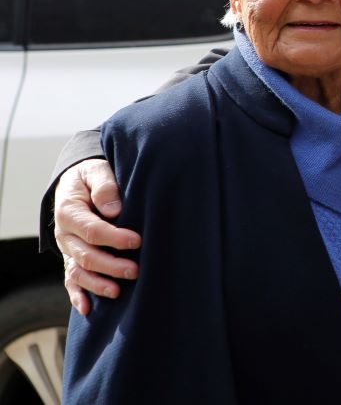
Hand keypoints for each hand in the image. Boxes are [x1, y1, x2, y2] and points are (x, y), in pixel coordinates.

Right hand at [54, 159, 140, 314]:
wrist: (76, 183)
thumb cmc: (91, 176)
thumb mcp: (96, 171)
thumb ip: (104, 186)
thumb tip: (114, 210)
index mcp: (69, 212)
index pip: (92, 230)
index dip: (114, 238)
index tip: (137, 241)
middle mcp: (64, 234)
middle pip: (86, 255)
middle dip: (111, 265)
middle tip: (135, 270)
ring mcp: (67, 249)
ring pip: (78, 271)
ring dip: (97, 283)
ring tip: (117, 292)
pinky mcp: (71, 258)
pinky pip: (70, 280)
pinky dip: (77, 295)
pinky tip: (87, 309)